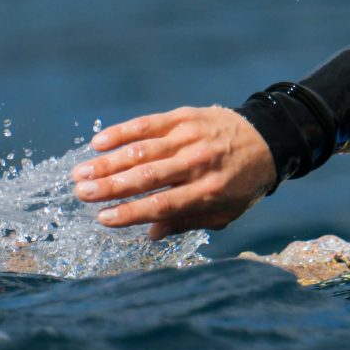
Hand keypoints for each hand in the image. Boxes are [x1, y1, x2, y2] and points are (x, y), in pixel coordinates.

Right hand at [76, 106, 278, 238]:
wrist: (269, 138)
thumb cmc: (242, 182)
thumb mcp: (226, 211)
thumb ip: (188, 222)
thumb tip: (151, 233)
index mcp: (209, 191)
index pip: (163, 204)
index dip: (131, 213)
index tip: (102, 218)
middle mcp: (199, 162)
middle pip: (147, 177)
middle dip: (110, 187)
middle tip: (82, 194)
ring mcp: (191, 136)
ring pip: (142, 150)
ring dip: (107, 162)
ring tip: (80, 173)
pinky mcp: (186, 116)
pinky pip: (148, 124)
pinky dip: (121, 132)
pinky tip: (98, 143)